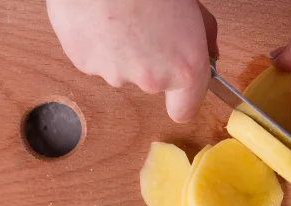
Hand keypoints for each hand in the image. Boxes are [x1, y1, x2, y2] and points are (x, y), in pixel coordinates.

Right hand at [47, 0, 217, 121]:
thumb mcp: (193, 7)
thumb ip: (203, 35)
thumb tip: (207, 49)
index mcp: (185, 69)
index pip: (184, 110)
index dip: (181, 96)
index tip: (178, 82)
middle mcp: (151, 80)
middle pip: (151, 81)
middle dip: (149, 57)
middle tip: (146, 20)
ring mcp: (114, 73)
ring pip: (119, 67)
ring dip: (120, 47)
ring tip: (118, 12)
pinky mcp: (83, 62)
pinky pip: (93, 55)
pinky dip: (95, 39)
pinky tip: (98, 13)